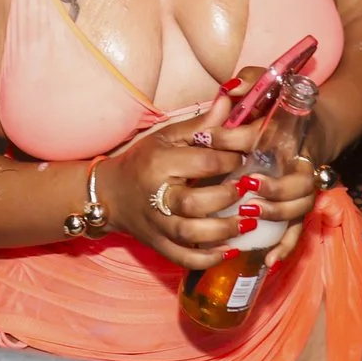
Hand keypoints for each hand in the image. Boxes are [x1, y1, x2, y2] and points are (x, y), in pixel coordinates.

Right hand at [97, 112, 251, 269]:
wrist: (110, 194)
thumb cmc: (144, 160)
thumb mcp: (167, 137)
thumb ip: (201, 124)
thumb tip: (230, 101)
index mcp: (159, 163)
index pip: (202, 162)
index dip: (230, 159)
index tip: (247, 157)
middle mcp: (156, 195)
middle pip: (194, 202)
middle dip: (227, 198)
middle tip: (251, 190)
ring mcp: (156, 224)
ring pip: (191, 234)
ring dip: (224, 231)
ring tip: (249, 223)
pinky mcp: (158, 245)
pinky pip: (183, 258)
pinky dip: (207, 259)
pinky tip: (231, 251)